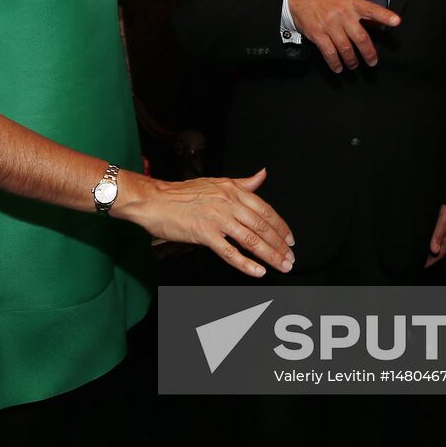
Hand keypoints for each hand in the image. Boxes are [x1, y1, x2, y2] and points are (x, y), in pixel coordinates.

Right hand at [125, 168, 294, 277]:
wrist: (155, 200)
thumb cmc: (184, 193)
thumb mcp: (217, 182)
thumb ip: (243, 182)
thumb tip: (262, 175)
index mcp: (234, 190)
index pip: (265, 210)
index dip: (281, 226)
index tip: (290, 239)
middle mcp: (229, 203)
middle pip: (262, 226)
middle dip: (280, 244)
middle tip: (290, 257)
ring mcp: (218, 219)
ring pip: (251, 240)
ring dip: (270, 255)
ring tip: (281, 265)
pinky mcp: (205, 234)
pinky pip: (230, 252)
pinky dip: (246, 263)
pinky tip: (258, 271)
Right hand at [288, 0, 400, 72]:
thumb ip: (358, 10)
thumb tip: (375, 23)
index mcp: (351, 2)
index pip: (371, 9)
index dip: (384, 16)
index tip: (396, 21)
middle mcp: (342, 14)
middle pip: (360, 37)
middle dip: (368, 53)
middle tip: (372, 62)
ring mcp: (329, 25)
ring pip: (346, 48)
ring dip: (351, 60)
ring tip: (354, 65)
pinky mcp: (318, 34)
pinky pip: (329, 53)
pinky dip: (335, 63)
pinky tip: (338, 68)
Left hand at [424, 204, 445, 267]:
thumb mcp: (443, 224)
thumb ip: (438, 237)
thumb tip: (433, 250)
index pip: (440, 253)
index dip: (432, 260)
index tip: (424, 265)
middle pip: (441, 249)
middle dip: (433, 256)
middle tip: (424, 260)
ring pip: (442, 242)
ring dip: (435, 247)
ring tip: (427, 250)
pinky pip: (443, 235)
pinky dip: (437, 238)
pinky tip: (434, 235)